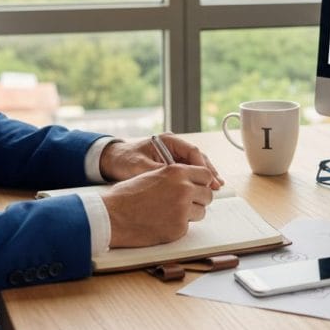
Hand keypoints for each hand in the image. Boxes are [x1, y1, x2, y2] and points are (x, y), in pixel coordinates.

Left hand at [99, 134, 223, 188]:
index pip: (192, 151)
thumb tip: (175, 182)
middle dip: (208, 172)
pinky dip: (196, 180)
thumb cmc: (124, 160)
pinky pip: (188, 171)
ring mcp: (173, 154)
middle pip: (197, 158)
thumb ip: (158, 173)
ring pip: (195, 165)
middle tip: (217, 185)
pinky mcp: (171, 164)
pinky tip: (204, 189)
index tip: (207, 179)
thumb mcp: (139, 167)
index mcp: (168, 141)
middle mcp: (173, 146)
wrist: (112, 160)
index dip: (201, 166)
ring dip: (205, 176)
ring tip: (216, 187)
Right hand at [101, 164, 214, 246]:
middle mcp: (184, 188)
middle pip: (207, 194)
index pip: (206, 174)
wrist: (111, 216)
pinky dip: (178, 226)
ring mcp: (183, 209)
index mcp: (177, 172)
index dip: (202, 182)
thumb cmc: (127, 195)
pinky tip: (161, 223)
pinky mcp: (179, 228)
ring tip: (170, 213)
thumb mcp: (152, 175)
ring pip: (201, 212)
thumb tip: (192, 183)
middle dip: (199, 199)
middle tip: (186, 203)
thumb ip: (174, 177)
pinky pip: (188, 226)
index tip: (198, 188)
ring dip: (190, 213)